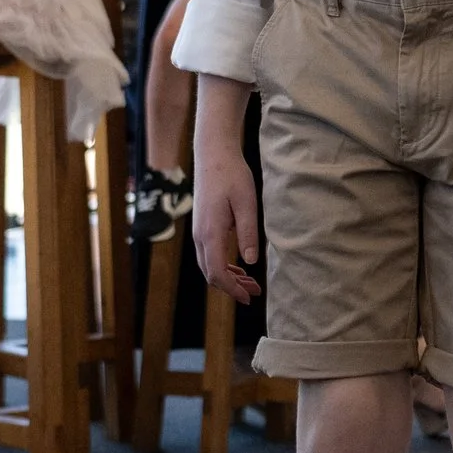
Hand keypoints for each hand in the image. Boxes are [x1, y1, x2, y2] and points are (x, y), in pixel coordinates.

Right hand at [193, 136, 261, 304]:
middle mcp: (200, 236)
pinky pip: (209, 254)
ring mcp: (198, 231)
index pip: (217, 272)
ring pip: (209, 265)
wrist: (213, 154)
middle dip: (231, 288)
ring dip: (228, 278)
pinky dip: (223, 265)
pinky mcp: (202, 226)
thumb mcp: (247, 203)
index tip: (249, 297)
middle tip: (254, 293)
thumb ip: (248, 233)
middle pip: (211, 273)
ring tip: (250, 283)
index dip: (232, 289)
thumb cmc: (232, 175)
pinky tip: (239, 266)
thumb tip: (250, 262)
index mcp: (211, 232)